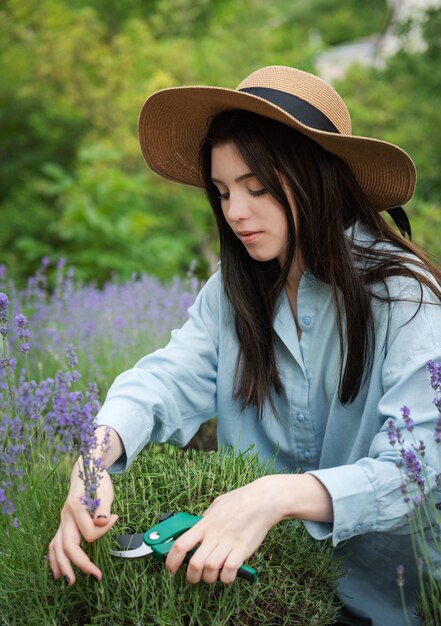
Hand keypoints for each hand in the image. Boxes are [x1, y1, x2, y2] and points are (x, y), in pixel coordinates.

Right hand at [48, 460, 117, 584]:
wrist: (85, 470)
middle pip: (68, 545)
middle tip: (96, 576)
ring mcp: (62, 521)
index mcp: (76, 507)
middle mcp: (65, 516)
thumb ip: (103, 507)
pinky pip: (54, 544)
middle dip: (80, 563)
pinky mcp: (62, 525)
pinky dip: (54, 559)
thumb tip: (102, 522)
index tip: (115, 518)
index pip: (90, 532)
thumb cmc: (97, 480)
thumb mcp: (105, 490)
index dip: (105, 529)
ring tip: (70, 582)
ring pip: (56, 548)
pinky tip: (57, 572)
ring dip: (63, 566)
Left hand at [165, 475, 283, 583]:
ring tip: (213, 575)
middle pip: (194, 564)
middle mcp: (214, 535)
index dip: (171, 560)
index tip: (170, 568)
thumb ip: (206, 518)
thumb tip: (197, 526)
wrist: (263, 500)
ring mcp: (228, 543)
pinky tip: (228, 573)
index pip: (181, 544)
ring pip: (210, 570)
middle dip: (191, 576)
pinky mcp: (243, 550)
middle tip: (194, 577)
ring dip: (209, 578)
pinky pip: (229, 572)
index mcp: (205, 524)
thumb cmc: (240, 499)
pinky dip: (226, 578)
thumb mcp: (217, 504)